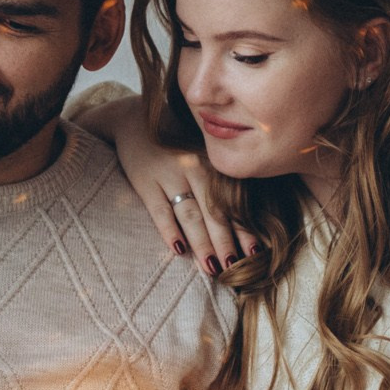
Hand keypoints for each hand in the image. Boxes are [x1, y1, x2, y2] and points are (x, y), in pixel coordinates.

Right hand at [86, 94, 257, 274]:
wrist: (134, 121)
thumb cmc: (174, 142)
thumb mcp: (200, 154)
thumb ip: (217, 180)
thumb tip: (240, 219)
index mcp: (211, 165)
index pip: (231, 204)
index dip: (244, 230)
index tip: (255, 254)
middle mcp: (194, 169)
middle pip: (213, 214)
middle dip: (225, 243)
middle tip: (236, 269)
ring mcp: (169, 175)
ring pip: (189, 215)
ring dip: (202, 243)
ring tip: (212, 268)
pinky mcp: (145, 181)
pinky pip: (159, 210)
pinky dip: (169, 230)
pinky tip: (178, 249)